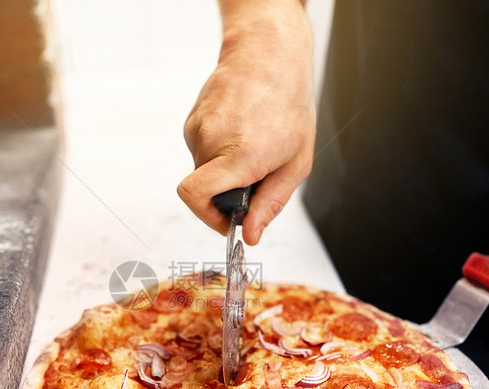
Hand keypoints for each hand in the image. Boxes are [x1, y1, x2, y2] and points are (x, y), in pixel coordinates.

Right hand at [178, 0, 315, 244]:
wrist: (269, 53)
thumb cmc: (290, 103)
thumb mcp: (296, 163)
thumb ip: (271, 203)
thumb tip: (250, 235)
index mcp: (239, 155)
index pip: (195, 196)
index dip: (208, 217)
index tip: (227, 220)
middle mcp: (211, 141)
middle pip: (204, 190)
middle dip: (226, 193)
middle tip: (255, 176)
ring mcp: (197, 129)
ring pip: (203, 170)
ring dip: (224, 169)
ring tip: (252, 143)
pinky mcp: (192, 120)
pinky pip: (202, 150)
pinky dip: (219, 151)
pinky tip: (241, 130)